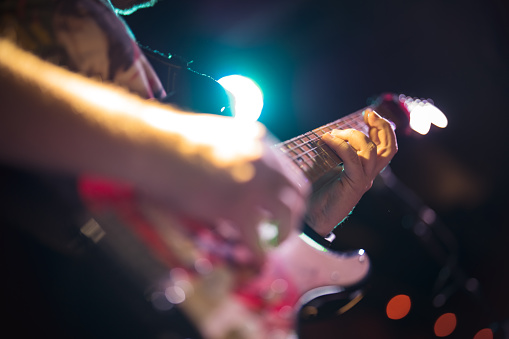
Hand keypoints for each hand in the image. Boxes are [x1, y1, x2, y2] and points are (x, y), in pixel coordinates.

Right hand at [134, 114, 310, 264]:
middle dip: (293, 213)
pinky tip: (256, 258)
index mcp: (260, 142)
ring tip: (274, 244)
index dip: (286, 192)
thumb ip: (237, 155)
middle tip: (283, 227)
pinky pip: (258, 238)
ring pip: (286, 215)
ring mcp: (255, 185)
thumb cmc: (174, 142)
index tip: (280, 205)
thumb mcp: (218, 139)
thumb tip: (237, 179)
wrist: (153, 146)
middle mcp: (265, 161)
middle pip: (297, 192)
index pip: (287, 170)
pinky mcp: (238, 208)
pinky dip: (260, 252)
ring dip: (284, 233)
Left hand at [305, 109, 397, 235]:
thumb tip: (326, 131)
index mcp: (365, 170)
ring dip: (352, 135)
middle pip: (388, 148)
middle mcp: (369, 174)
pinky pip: (352, 159)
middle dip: (382, 126)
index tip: (369, 114)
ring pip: (371, 150)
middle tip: (368, 114)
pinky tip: (327, 140)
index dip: (383, 128)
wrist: (311, 218)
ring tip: (333, 133)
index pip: (385, 147)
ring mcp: (363, 180)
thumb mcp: (326, 166)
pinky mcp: (354, 185)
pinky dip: (340, 145)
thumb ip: (332, 151)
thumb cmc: (316, 192)